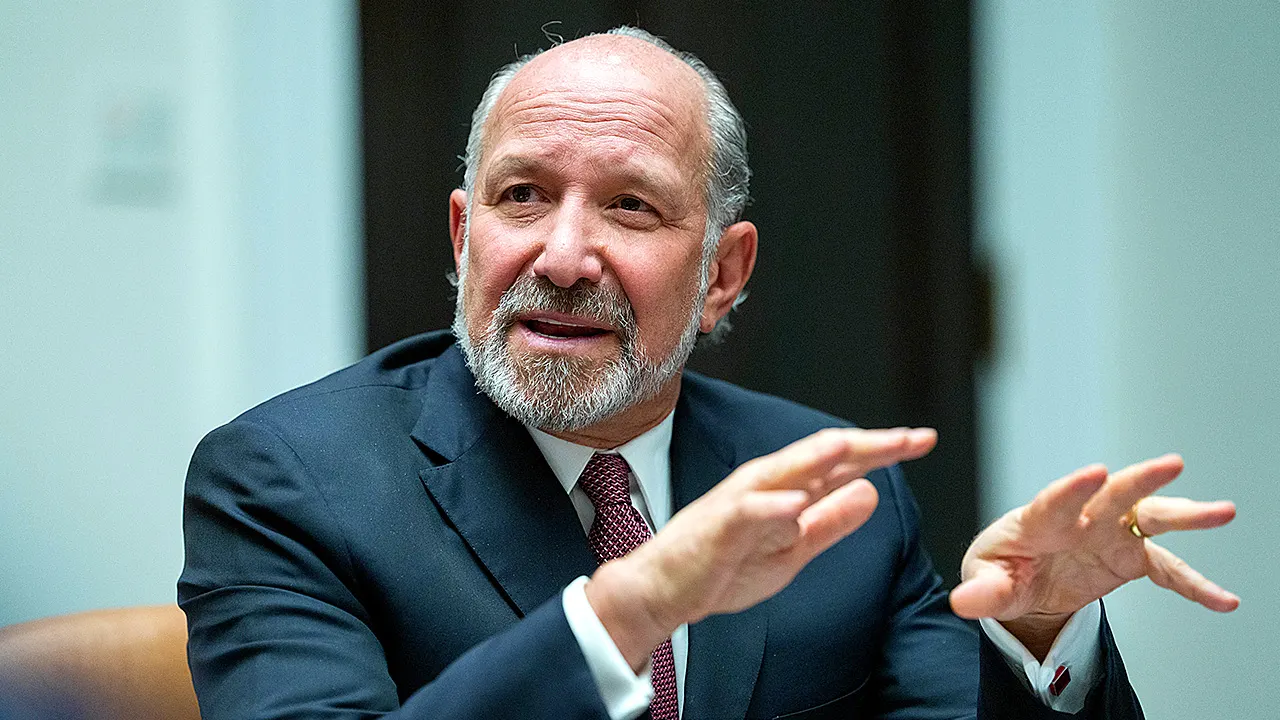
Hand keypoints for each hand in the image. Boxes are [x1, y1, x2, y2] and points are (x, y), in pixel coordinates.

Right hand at [586, 426, 936, 669]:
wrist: (668, 589)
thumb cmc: (725, 566)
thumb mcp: (794, 549)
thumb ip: (831, 522)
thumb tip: (872, 493)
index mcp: (788, 488)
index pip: (842, 463)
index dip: (883, 451)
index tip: (923, 441)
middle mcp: (769, 484)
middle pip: (822, 456)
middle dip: (867, 445)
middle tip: (911, 438)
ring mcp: (742, 502)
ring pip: (785, 471)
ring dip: (817, 458)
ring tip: (852, 447)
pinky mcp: (719, 526)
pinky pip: (747, 513)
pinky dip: (771, 506)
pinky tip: (795, 503)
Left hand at [950, 454, 1238, 657]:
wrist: (1023, 580)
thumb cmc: (999, 570)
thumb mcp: (985, 581)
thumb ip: (980, 591)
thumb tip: (961, 603)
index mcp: (1039, 520)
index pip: (1056, 500)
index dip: (1074, 487)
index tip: (1095, 472)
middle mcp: (1081, 519)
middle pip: (1113, 494)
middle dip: (1140, 479)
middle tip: (1171, 465)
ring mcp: (1109, 534)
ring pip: (1150, 517)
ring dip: (1185, 514)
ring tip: (1223, 512)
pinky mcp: (1130, 556)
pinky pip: (1167, 569)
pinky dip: (1194, 584)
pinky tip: (1223, 599)